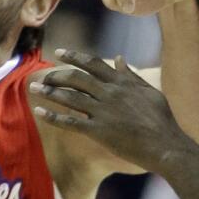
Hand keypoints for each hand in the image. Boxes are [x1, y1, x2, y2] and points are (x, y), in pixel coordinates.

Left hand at [30, 50, 181, 171]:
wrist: (165, 145)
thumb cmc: (161, 119)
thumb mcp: (148, 91)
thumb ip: (131, 75)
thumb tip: (119, 57)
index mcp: (121, 82)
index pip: (93, 63)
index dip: (74, 57)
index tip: (59, 52)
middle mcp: (109, 93)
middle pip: (76, 78)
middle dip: (56, 74)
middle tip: (42, 74)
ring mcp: (103, 111)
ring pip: (70, 97)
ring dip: (49, 92)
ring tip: (33, 89)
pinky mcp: (99, 131)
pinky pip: (70, 122)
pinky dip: (53, 116)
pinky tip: (39, 112)